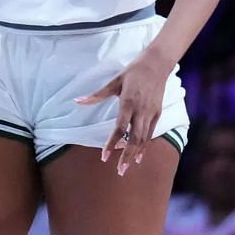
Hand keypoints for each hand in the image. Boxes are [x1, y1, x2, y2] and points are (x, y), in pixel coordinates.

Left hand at [75, 49, 172, 175]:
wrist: (157, 63)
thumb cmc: (133, 71)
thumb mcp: (114, 81)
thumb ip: (96, 95)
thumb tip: (77, 101)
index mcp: (128, 102)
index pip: (120, 127)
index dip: (112, 143)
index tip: (104, 157)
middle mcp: (141, 110)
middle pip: (134, 138)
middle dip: (126, 155)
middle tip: (119, 172)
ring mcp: (151, 112)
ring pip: (144, 138)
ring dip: (135, 153)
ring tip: (127, 167)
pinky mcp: (158, 112)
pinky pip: (151, 133)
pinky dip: (145, 145)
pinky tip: (139, 156)